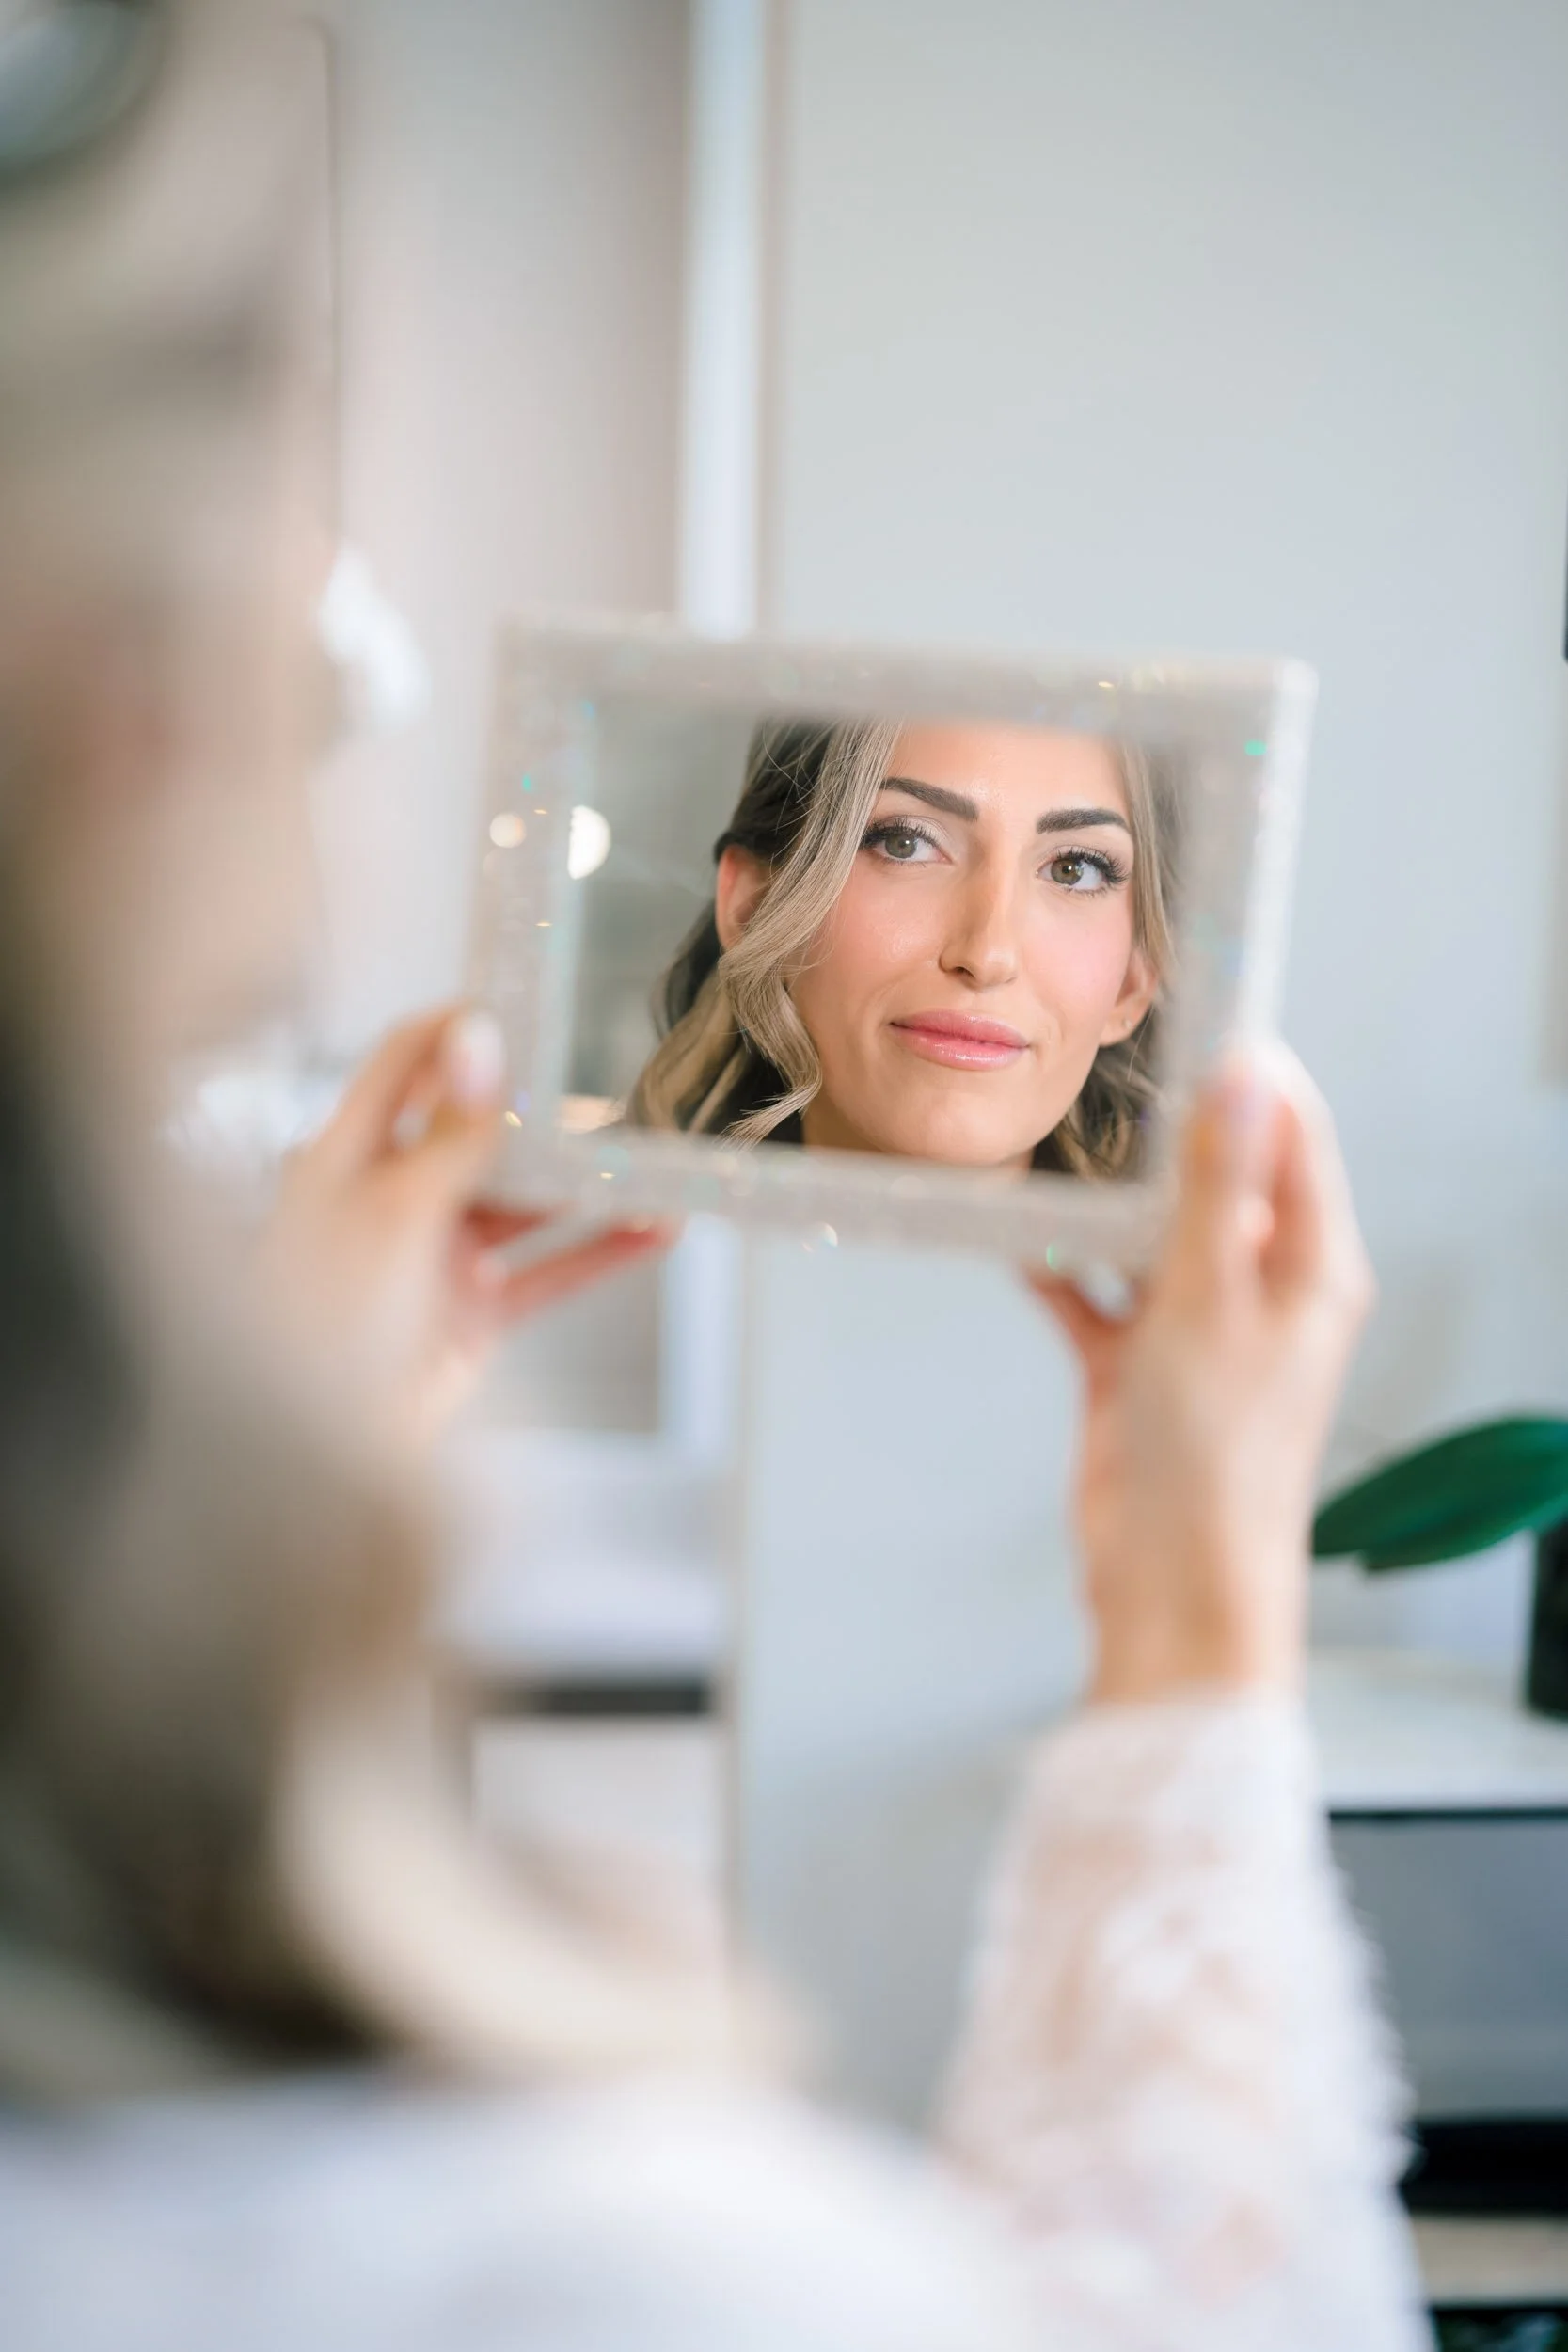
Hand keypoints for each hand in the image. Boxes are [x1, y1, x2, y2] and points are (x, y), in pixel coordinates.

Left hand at [260, 1006, 670, 1444]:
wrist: (321, 1448)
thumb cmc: (323, 1323)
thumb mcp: (392, 1209)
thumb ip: (450, 1132)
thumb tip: (479, 1042)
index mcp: (347, 1156)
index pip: (403, 1064)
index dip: (459, 1031)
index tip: (526, 1006)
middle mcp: (390, 1198)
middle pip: (478, 1134)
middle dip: (545, 1115)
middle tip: (612, 1091)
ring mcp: (435, 1258)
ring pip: (525, 1205)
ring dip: (587, 1186)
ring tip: (651, 1160)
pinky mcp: (472, 1315)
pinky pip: (548, 1271)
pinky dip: (600, 1252)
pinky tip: (653, 1230)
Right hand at [1030, 1047, 1372, 1701]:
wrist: (1171, 1585)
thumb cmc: (1215, 1462)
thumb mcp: (1210, 1300)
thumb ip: (1216, 1189)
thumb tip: (1242, 1079)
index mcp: (1310, 1267)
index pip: (1291, 1135)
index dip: (1249, 1071)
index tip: (1199, 1011)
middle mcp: (1260, 1289)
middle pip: (1214, 1176)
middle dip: (1160, 1127)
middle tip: (1104, 1067)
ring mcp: (1196, 1328)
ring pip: (1147, 1232)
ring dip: (1101, 1199)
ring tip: (1050, 1142)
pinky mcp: (1137, 1367)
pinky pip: (1093, 1292)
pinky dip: (1058, 1265)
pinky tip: (1014, 1235)